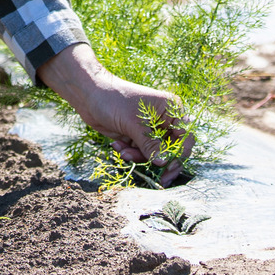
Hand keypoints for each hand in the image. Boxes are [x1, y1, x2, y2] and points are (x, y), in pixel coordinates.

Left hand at [37, 43, 193, 185]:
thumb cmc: (115, 101)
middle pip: (172, 147)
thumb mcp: (134, 124)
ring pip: (155, 153)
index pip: (185, 136)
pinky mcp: (137, 136)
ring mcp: (151, 129)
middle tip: (159, 179)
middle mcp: (165, 120)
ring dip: (139, 156)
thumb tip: (164, 163)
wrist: (89, 95)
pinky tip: (117, 145)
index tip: (170, 169)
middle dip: (159, 160)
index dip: (180, 153)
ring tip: (124, 152)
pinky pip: (141, 152)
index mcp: (171, 110)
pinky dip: (130, 152)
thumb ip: (151, 145)